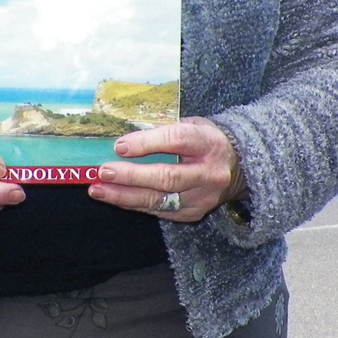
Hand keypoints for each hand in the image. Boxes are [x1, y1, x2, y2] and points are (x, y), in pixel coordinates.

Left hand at [87, 117, 246, 222]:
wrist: (239, 167)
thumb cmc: (205, 140)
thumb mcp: (192, 124)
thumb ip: (163, 130)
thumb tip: (124, 140)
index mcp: (208, 143)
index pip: (176, 141)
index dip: (146, 143)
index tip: (119, 146)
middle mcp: (208, 173)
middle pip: (167, 176)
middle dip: (131, 176)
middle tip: (104, 172)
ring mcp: (202, 197)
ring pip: (159, 199)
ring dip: (125, 196)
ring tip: (99, 190)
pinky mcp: (194, 213)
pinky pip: (159, 210)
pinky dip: (135, 204)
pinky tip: (116, 197)